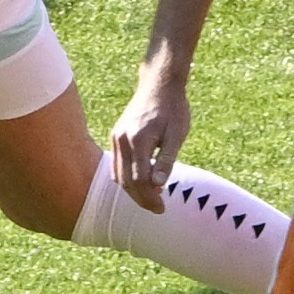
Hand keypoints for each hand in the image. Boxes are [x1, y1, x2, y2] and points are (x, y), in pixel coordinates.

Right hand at [106, 65, 194, 204]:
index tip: (162, 208)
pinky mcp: (116, 136)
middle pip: (126, 180)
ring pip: (118, 174)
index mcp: (139, 141)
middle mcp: (122, 141)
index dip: (150, 197)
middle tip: (157, 209)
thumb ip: (166, 160)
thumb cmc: (173, 108)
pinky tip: (140, 182)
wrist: (159, 84)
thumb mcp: (177, 135)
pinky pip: (117, 163)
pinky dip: (126, 177)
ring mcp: (116, 138)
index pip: (140, 179)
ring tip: (150, 199)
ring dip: (132, 190)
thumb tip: (158, 185)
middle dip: (140, 198)